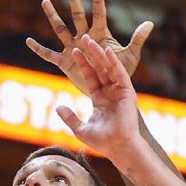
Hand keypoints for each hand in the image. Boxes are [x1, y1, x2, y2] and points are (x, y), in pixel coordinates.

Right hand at [26, 0, 152, 94]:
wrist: (109, 92)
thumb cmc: (121, 73)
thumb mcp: (130, 56)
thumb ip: (138, 39)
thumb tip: (150, 23)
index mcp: (100, 35)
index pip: (99, 14)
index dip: (98, 1)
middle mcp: (84, 38)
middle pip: (78, 16)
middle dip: (74, 1)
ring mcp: (73, 48)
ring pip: (61, 29)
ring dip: (53, 16)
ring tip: (45, 2)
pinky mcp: (65, 62)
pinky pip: (49, 55)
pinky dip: (39, 49)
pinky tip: (28, 41)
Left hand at [56, 36, 141, 159]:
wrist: (117, 147)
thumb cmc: (101, 141)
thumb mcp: (80, 128)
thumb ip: (69, 117)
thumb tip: (57, 107)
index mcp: (100, 99)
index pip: (90, 77)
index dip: (83, 64)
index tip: (75, 51)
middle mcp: (110, 92)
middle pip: (99, 68)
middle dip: (91, 54)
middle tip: (83, 38)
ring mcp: (119, 91)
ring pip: (108, 68)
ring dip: (99, 54)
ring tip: (90, 40)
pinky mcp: (127, 92)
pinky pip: (119, 74)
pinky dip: (113, 62)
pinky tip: (106, 51)